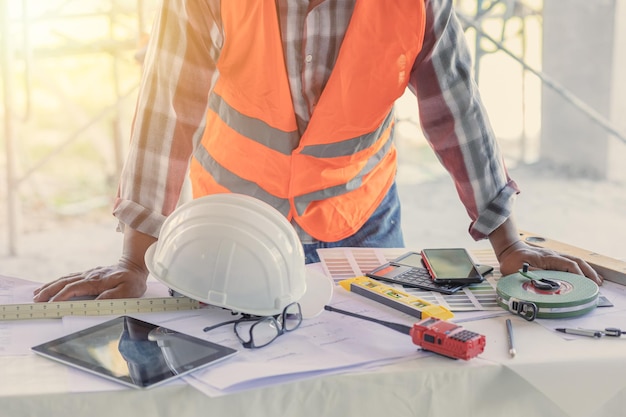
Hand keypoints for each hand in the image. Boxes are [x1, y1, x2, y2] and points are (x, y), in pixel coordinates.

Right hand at [33, 226, 155, 301]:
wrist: (135, 265)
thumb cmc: (132, 280)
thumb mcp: (128, 291)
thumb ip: (112, 297)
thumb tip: (96, 303)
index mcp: (97, 281)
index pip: (75, 289)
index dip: (62, 297)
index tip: (51, 304)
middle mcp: (89, 276)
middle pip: (64, 283)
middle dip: (49, 292)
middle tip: (36, 301)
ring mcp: (87, 274)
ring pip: (64, 279)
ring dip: (50, 287)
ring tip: (36, 295)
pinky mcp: (88, 274)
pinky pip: (69, 278)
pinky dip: (56, 282)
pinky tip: (49, 286)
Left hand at [497, 240, 602, 285]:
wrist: (509, 249)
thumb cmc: (512, 260)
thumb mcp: (517, 269)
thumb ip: (531, 275)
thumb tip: (545, 282)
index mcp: (546, 257)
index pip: (568, 264)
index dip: (578, 274)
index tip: (584, 283)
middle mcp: (553, 255)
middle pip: (576, 261)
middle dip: (589, 272)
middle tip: (597, 284)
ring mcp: (554, 256)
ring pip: (575, 261)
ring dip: (587, 271)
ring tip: (597, 281)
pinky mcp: (553, 259)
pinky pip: (571, 263)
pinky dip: (580, 269)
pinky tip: (586, 276)